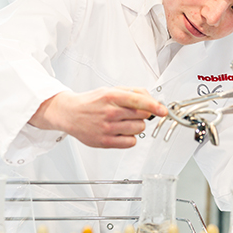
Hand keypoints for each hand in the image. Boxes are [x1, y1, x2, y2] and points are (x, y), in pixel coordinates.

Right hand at [29, 87, 167, 147]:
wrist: (70, 113)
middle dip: (142, 114)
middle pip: (142, 116)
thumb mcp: (110, 90)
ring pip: (138, 129)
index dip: (154, 106)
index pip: (139, 101)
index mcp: (111, 97)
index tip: (163, 111)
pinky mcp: (105, 142)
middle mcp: (110, 112)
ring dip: (136, 126)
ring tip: (124, 122)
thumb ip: (132, 93)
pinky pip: (131, 142)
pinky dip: (130, 138)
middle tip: (132, 113)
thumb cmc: (91, 102)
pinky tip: (121, 132)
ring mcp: (107, 128)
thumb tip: (151, 99)